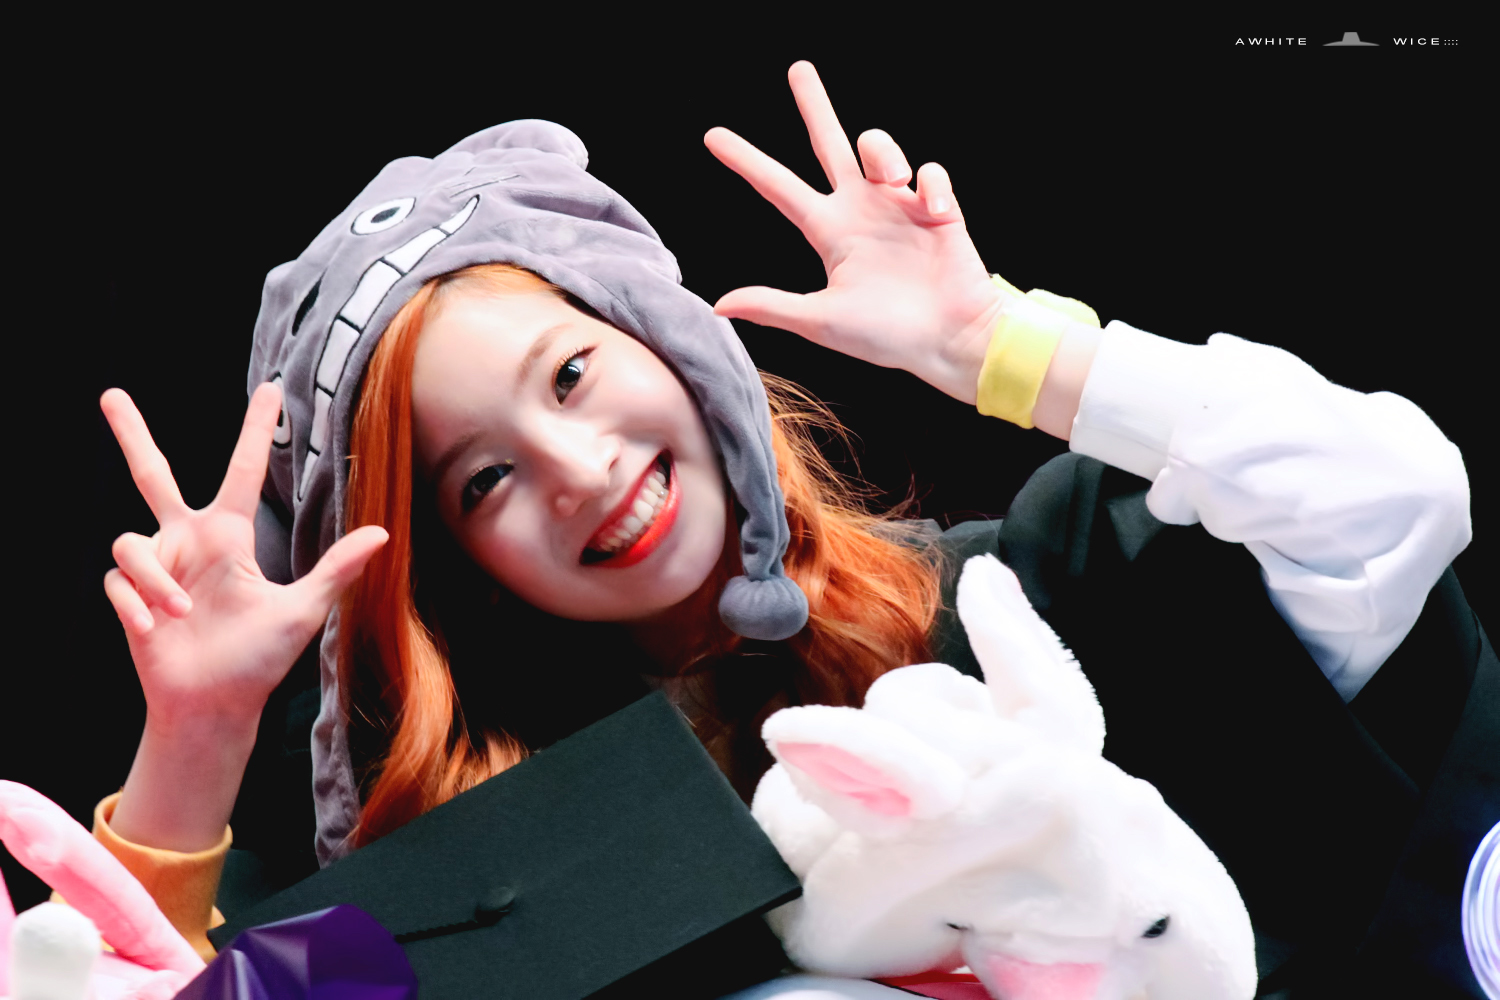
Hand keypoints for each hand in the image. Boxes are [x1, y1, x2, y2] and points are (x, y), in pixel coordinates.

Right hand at [101, 383, 386, 728]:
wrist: (216, 705)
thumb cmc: (259, 659)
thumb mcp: (303, 609)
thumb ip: (336, 569)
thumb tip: (383, 533)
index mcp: (229, 536)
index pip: (241, 469)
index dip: (254, 429)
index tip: (270, 389)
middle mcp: (188, 541)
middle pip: (152, 475)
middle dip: (130, 435)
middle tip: (111, 393)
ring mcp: (156, 568)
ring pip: (130, 541)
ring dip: (155, 580)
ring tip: (179, 613)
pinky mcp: (129, 596)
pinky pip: (119, 583)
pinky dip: (135, 603)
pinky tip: (154, 628)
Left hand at [705, 61, 1007, 403]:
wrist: (950, 340)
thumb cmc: (888, 336)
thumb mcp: (822, 320)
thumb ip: (773, 306)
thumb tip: (718, 305)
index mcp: (830, 233)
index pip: (779, 188)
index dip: (748, 161)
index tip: (713, 136)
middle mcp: (861, 211)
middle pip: (830, 144)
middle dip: (815, 106)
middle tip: (798, 68)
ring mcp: (899, 206)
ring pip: (878, 145)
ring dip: (883, 150)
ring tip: (894, 179)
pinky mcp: (938, 208)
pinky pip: (929, 171)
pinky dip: (930, 184)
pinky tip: (933, 211)